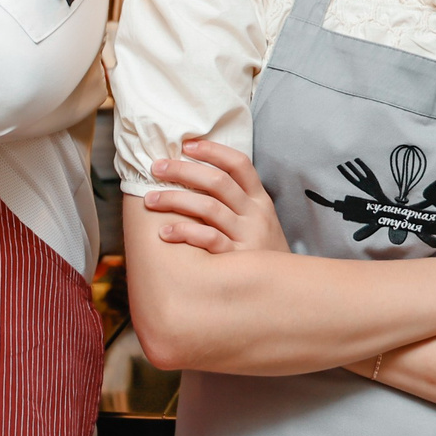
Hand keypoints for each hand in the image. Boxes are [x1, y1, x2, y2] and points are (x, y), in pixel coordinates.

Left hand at [145, 139, 288, 255]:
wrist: (284, 290)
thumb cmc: (261, 251)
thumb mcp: (259, 221)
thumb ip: (236, 201)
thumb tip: (195, 177)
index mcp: (259, 199)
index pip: (239, 164)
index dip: (213, 151)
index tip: (186, 144)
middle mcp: (255, 214)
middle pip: (217, 182)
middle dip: (183, 170)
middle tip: (156, 168)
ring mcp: (247, 236)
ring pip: (209, 208)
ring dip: (175, 200)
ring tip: (150, 200)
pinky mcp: (237, 259)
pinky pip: (209, 239)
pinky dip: (185, 232)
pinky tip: (165, 232)